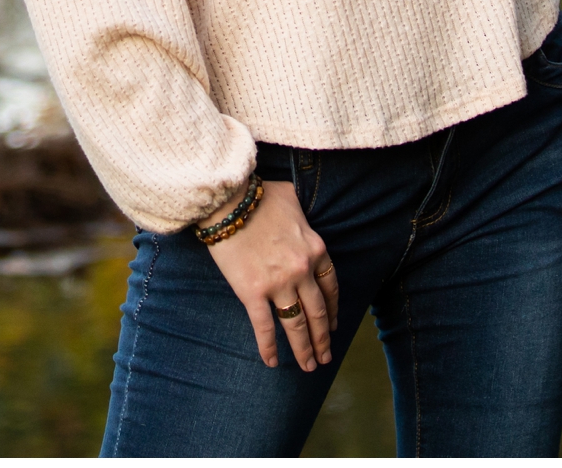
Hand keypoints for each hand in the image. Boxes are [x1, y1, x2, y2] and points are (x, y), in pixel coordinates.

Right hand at [205, 180, 336, 370]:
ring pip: (297, 325)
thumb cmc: (258, 195)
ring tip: (308, 366)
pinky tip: (271, 363)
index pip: (330, 287)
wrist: (228, 201)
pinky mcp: (253, 293)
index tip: (333, 325)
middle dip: (323, 338)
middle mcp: (302, 270)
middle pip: (317, 312)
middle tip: (325, 357)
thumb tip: (299, 218)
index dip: (332, 310)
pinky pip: (264, 327)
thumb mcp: (292, 200)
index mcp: (315, 249)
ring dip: (303, 349)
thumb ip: (302, 217)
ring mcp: (279, 284)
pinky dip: (268, 348)